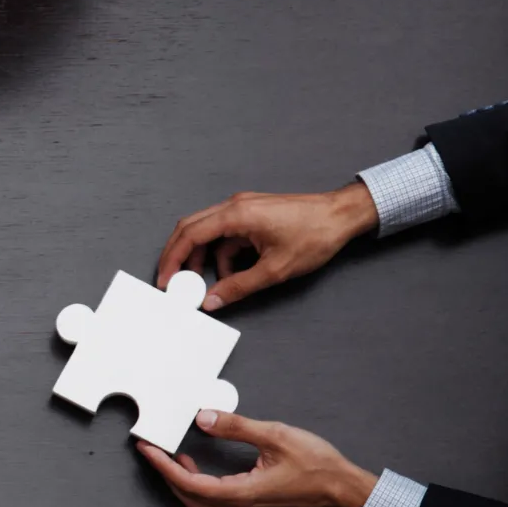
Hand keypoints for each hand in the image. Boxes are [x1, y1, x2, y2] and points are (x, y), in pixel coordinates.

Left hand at [137, 409, 377, 506]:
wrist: (342, 489)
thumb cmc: (317, 466)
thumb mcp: (275, 436)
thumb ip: (236, 427)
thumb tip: (204, 418)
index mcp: (241, 493)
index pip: (189, 483)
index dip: (164, 466)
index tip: (147, 449)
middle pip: (187, 496)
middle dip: (165, 473)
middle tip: (149, 450)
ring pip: (199, 501)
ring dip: (179, 480)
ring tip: (167, 455)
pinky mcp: (250, 505)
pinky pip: (212, 499)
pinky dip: (196, 484)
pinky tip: (196, 465)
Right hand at [156, 184, 379, 309]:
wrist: (342, 215)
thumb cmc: (315, 235)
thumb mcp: (274, 269)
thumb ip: (238, 287)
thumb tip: (212, 300)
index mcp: (237, 214)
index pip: (190, 235)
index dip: (172, 259)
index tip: (165, 280)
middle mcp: (235, 206)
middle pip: (191, 229)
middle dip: (179, 257)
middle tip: (173, 281)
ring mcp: (243, 208)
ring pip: (208, 232)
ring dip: (203, 258)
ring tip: (208, 283)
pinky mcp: (252, 214)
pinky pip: (226, 234)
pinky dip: (223, 254)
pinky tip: (233, 273)